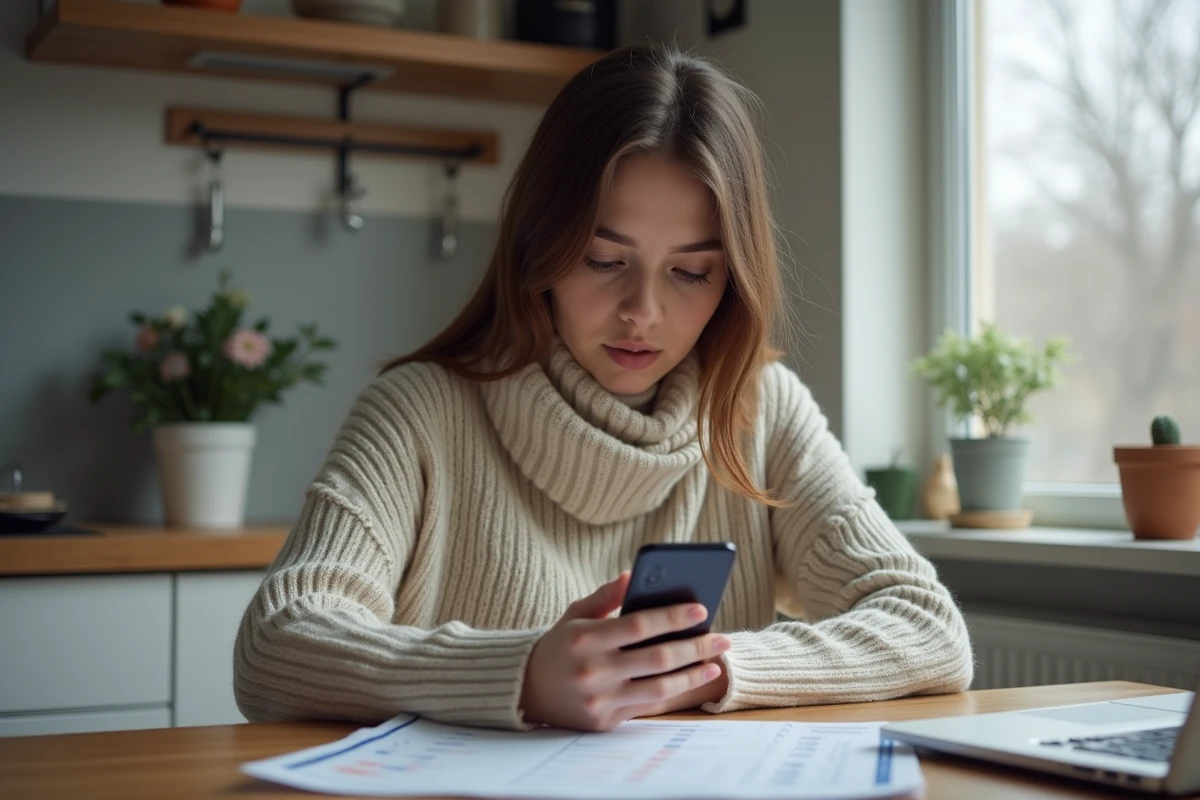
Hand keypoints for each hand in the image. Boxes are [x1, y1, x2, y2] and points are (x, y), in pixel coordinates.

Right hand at [519, 572, 731, 731]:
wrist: (526, 690)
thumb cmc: (559, 645)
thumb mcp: (575, 615)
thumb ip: (605, 596)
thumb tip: (633, 575)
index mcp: (585, 638)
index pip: (639, 625)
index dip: (672, 617)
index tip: (701, 610)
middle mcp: (593, 671)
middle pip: (657, 659)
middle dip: (695, 647)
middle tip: (723, 638)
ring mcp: (600, 700)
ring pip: (659, 688)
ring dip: (692, 675)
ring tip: (714, 663)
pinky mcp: (605, 722)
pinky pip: (648, 706)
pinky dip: (673, 692)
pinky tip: (692, 679)